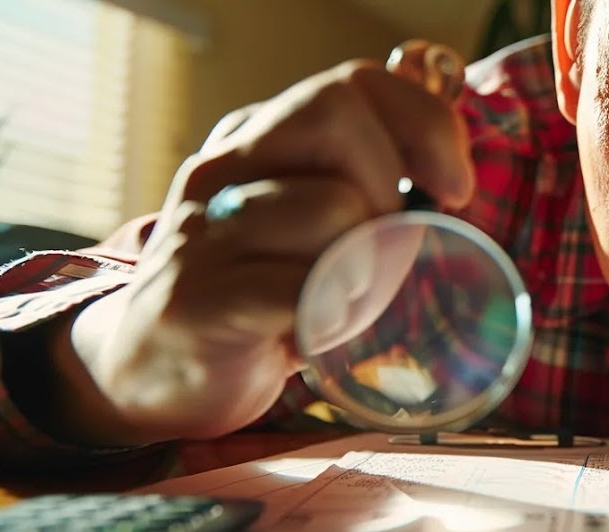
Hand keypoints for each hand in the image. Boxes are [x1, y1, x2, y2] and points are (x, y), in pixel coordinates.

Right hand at [53, 42, 474, 444]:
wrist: (153, 372)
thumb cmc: (260, 292)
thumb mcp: (312, 226)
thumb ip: (367, 192)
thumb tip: (450, 187)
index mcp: (258, 140)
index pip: (353, 83)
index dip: (424, 124)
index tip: (455, 186)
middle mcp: (226, 168)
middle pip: (335, 116)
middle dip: (388, 184)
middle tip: (386, 248)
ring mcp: (206, 229)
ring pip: (330, 206)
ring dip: (366, 267)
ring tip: (340, 302)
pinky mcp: (201, 298)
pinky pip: (303, 287)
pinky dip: (333, 316)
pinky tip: (316, 333)